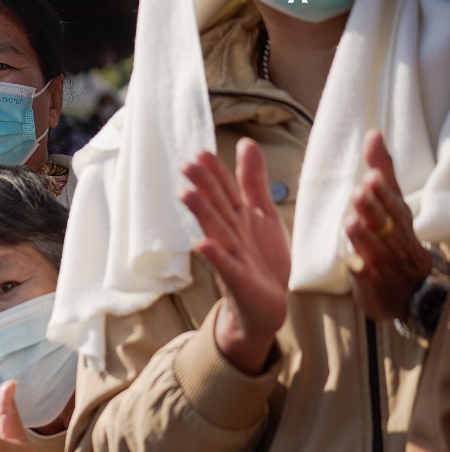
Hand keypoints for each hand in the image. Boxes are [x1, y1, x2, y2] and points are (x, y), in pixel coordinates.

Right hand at [180, 139, 289, 374]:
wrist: (266, 307)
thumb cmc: (262, 260)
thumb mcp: (262, 215)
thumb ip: (253, 182)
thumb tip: (246, 143)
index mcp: (239, 218)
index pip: (226, 191)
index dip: (216, 172)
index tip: (201, 152)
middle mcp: (231, 235)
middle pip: (217, 207)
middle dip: (203, 186)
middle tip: (186, 165)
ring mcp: (233, 258)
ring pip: (216, 231)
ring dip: (201, 214)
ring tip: (186, 195)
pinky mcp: (239, 281)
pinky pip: (226, 267)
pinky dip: (215, 257)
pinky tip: (203, 244)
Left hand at [345, 130, 431, 320]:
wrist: (412, 289)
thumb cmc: (396, 238)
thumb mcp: (393, 205)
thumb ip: (382, 171)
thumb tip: (373, 134)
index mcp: (398, 218)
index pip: (393, 202)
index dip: (383, 190)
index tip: (372, 176)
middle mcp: (394, 237)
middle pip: (386, 222)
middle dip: (374, 207)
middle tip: (361, 192)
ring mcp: (385, 261)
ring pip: (375, 248)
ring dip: (365, 236)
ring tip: (353, 223)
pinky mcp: (373, 283)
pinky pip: (366, 276)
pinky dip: (359, 268)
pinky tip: (350, 262)